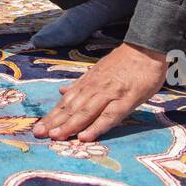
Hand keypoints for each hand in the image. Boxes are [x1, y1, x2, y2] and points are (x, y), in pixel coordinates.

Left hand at [32, 42, 167, 141]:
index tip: (38, 127)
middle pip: (72, 107)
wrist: (146, 48)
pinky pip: (109, 116)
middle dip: (55, 122)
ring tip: (56, 136)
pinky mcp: (126, 99)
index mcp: (88, 82)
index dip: (52, 115)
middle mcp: (95, 87)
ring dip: (70, 125)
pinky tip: (86, 137)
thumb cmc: (125, 62)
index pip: (66, 101)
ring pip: (86, 112)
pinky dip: (96, 127)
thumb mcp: (98, 70)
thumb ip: (81, 83)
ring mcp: (110, 93)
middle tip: (38, 134)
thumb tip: (61, 91)